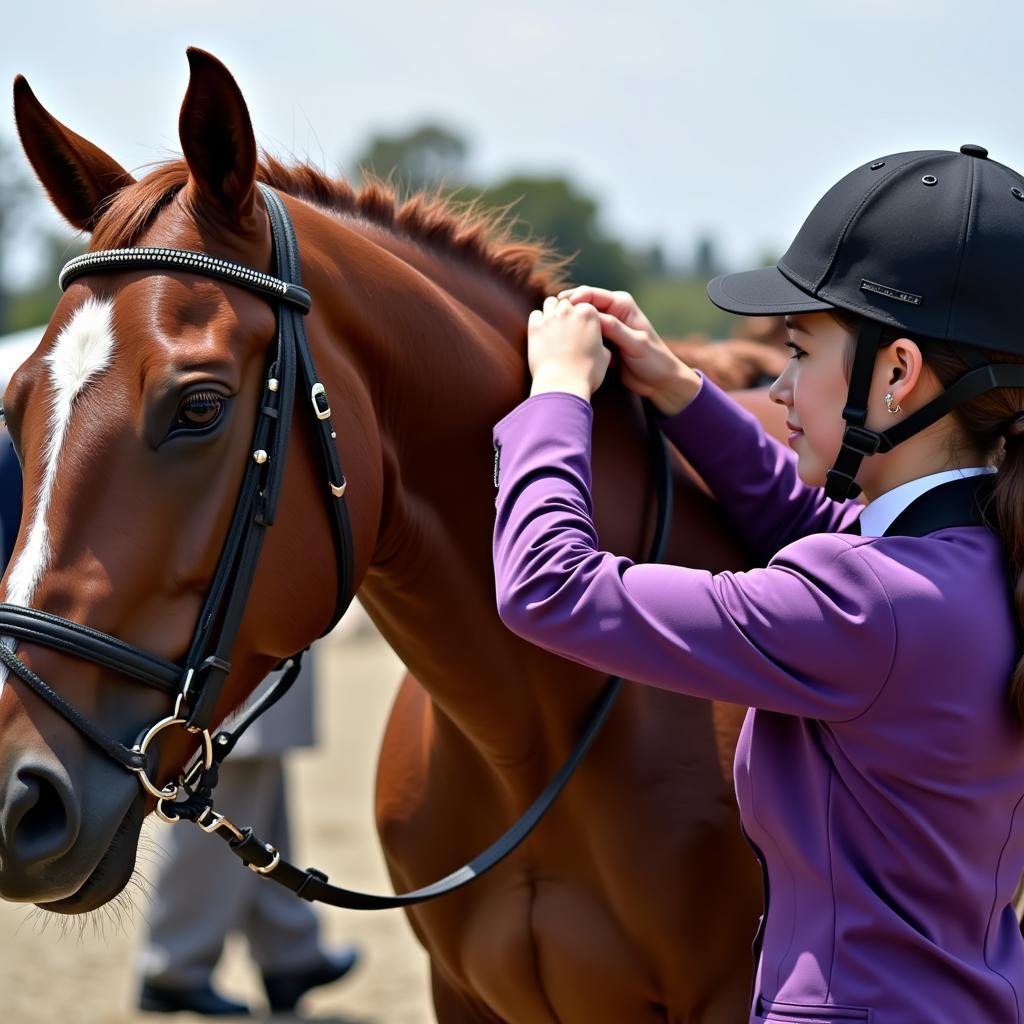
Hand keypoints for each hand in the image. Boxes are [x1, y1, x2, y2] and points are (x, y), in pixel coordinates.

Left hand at [528, 296, 611, 401]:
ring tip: (554, 327)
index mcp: (589, 314)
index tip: (581, 328)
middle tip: (566, 328)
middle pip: (566, 303)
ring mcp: (551, 318)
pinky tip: (542, 332)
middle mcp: (569, 311)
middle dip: (567, 313)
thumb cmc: (587, 373)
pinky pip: (535, 315)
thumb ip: (602, 344)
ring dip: (552, 312)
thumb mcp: (605, 357)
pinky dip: (538, 321)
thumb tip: (599, 345)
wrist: (563, 385)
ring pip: (550, 303)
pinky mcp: (535, 327)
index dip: (583, 317)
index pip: (585, 306)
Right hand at [558, 286, 700, 415]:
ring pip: (582, 320)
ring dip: (570, 323)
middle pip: (584, 305)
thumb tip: (593, 316)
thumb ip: (615, 329)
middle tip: (551, 315)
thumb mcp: (635, 344)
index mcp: (622, 305)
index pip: (593, 295)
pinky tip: (561, 341)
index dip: (575, 298)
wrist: (659, 382)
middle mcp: (613, 312)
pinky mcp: (603, 341)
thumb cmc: (653, 361)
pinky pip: (585, 335)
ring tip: (551, 327)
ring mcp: (607, 327)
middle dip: (568, 309)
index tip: (562, 305)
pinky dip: (575, 336)